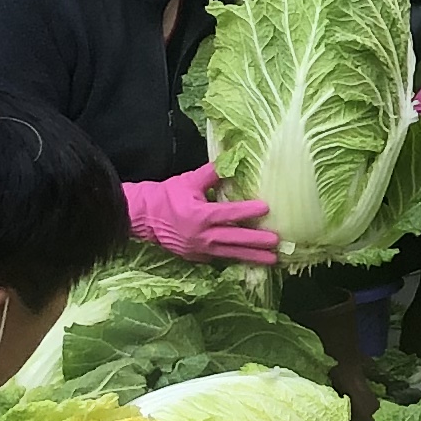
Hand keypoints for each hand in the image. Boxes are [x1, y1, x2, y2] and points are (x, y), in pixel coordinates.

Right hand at [121, 166, 280, 265]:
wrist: (143, 217)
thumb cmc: (167, 196)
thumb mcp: (188, 181)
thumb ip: (212, 173)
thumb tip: (231, 159)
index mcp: (199, 215)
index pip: (227, 213)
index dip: (247, 211)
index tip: (266, 208)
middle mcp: (201, 235)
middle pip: (233, 239)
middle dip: (256, 242)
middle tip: (277, 242)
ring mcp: (198, 249)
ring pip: (230, 254)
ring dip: (252, 256)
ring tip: (273, 260)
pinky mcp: (196, 257)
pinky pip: (220, 259)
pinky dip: (236, 259)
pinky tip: (253, 261)